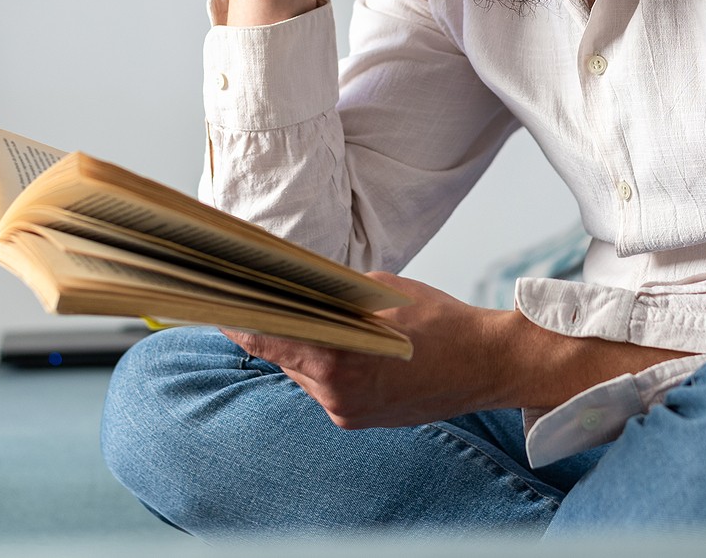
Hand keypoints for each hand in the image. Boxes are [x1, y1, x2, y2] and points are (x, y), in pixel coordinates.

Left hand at [224, 273, 505, 428]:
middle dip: (277, 327)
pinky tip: (343, 345)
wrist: (488, 364)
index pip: (268, 340)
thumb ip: (333, 292)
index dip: (238, 320)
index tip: (218, 304)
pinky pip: (325, 389)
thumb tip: (297, 285)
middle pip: (284, 356)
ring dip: (305, 348)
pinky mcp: (359, 421)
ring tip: (313, 320)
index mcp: (338, 360)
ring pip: (304, 374)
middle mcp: (336, 395)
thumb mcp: (382, 291)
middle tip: (261, 298)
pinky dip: (326, 366)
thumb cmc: (442, 321)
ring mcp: (347, 414)